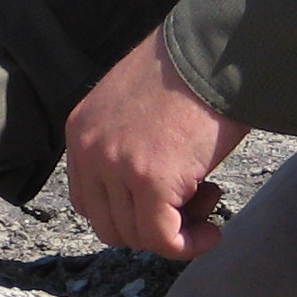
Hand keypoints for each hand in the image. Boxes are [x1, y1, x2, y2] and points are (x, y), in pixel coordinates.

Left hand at [63, 31, 247, 259]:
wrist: (216, 50)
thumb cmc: (190, 70)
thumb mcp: (135, 105)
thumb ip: (126, 143)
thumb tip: (146, 191)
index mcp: (80, 130)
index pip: (88, 200)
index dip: (128, 212)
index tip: (165, 202)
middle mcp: (89, 150)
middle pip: (108, 224)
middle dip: (152, 226)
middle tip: (194, 201)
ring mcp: (116, 166)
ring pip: (137, 235)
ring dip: (176, 231)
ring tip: (209, 197)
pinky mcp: (150, 181)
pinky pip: (163, 238)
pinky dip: (189, 246)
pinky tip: (213, 233)